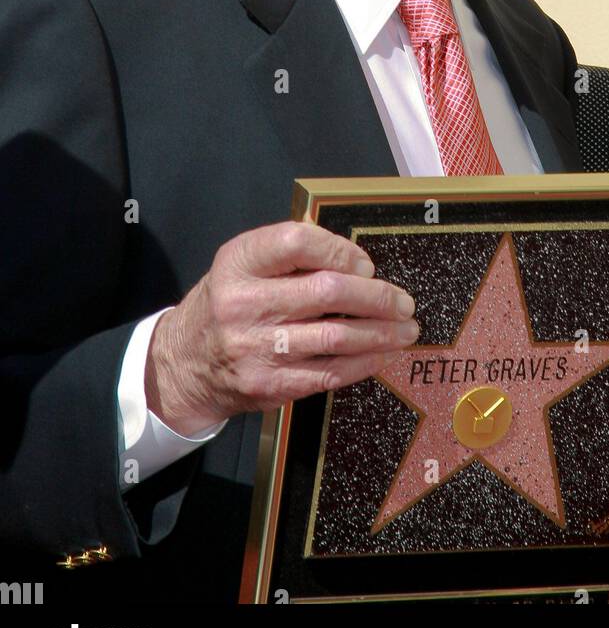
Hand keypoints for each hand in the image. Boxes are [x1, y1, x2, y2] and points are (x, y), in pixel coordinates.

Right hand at [144, 220, 419, 433]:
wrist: (184, 364)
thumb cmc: (228, 303)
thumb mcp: (242, 265)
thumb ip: (289, 254)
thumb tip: (357, 261)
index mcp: (238, 263)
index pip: (297, 242)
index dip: (341, 250)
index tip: (365, 264)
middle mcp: (243, 303)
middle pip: (326, 292)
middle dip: (377, 297)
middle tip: (403, 301)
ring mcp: (256, 348)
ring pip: (335, 338)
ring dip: (381, 333)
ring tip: (406, 328)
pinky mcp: (268, 385)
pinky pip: (329, 373)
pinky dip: (364, 363)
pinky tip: (382, 354)